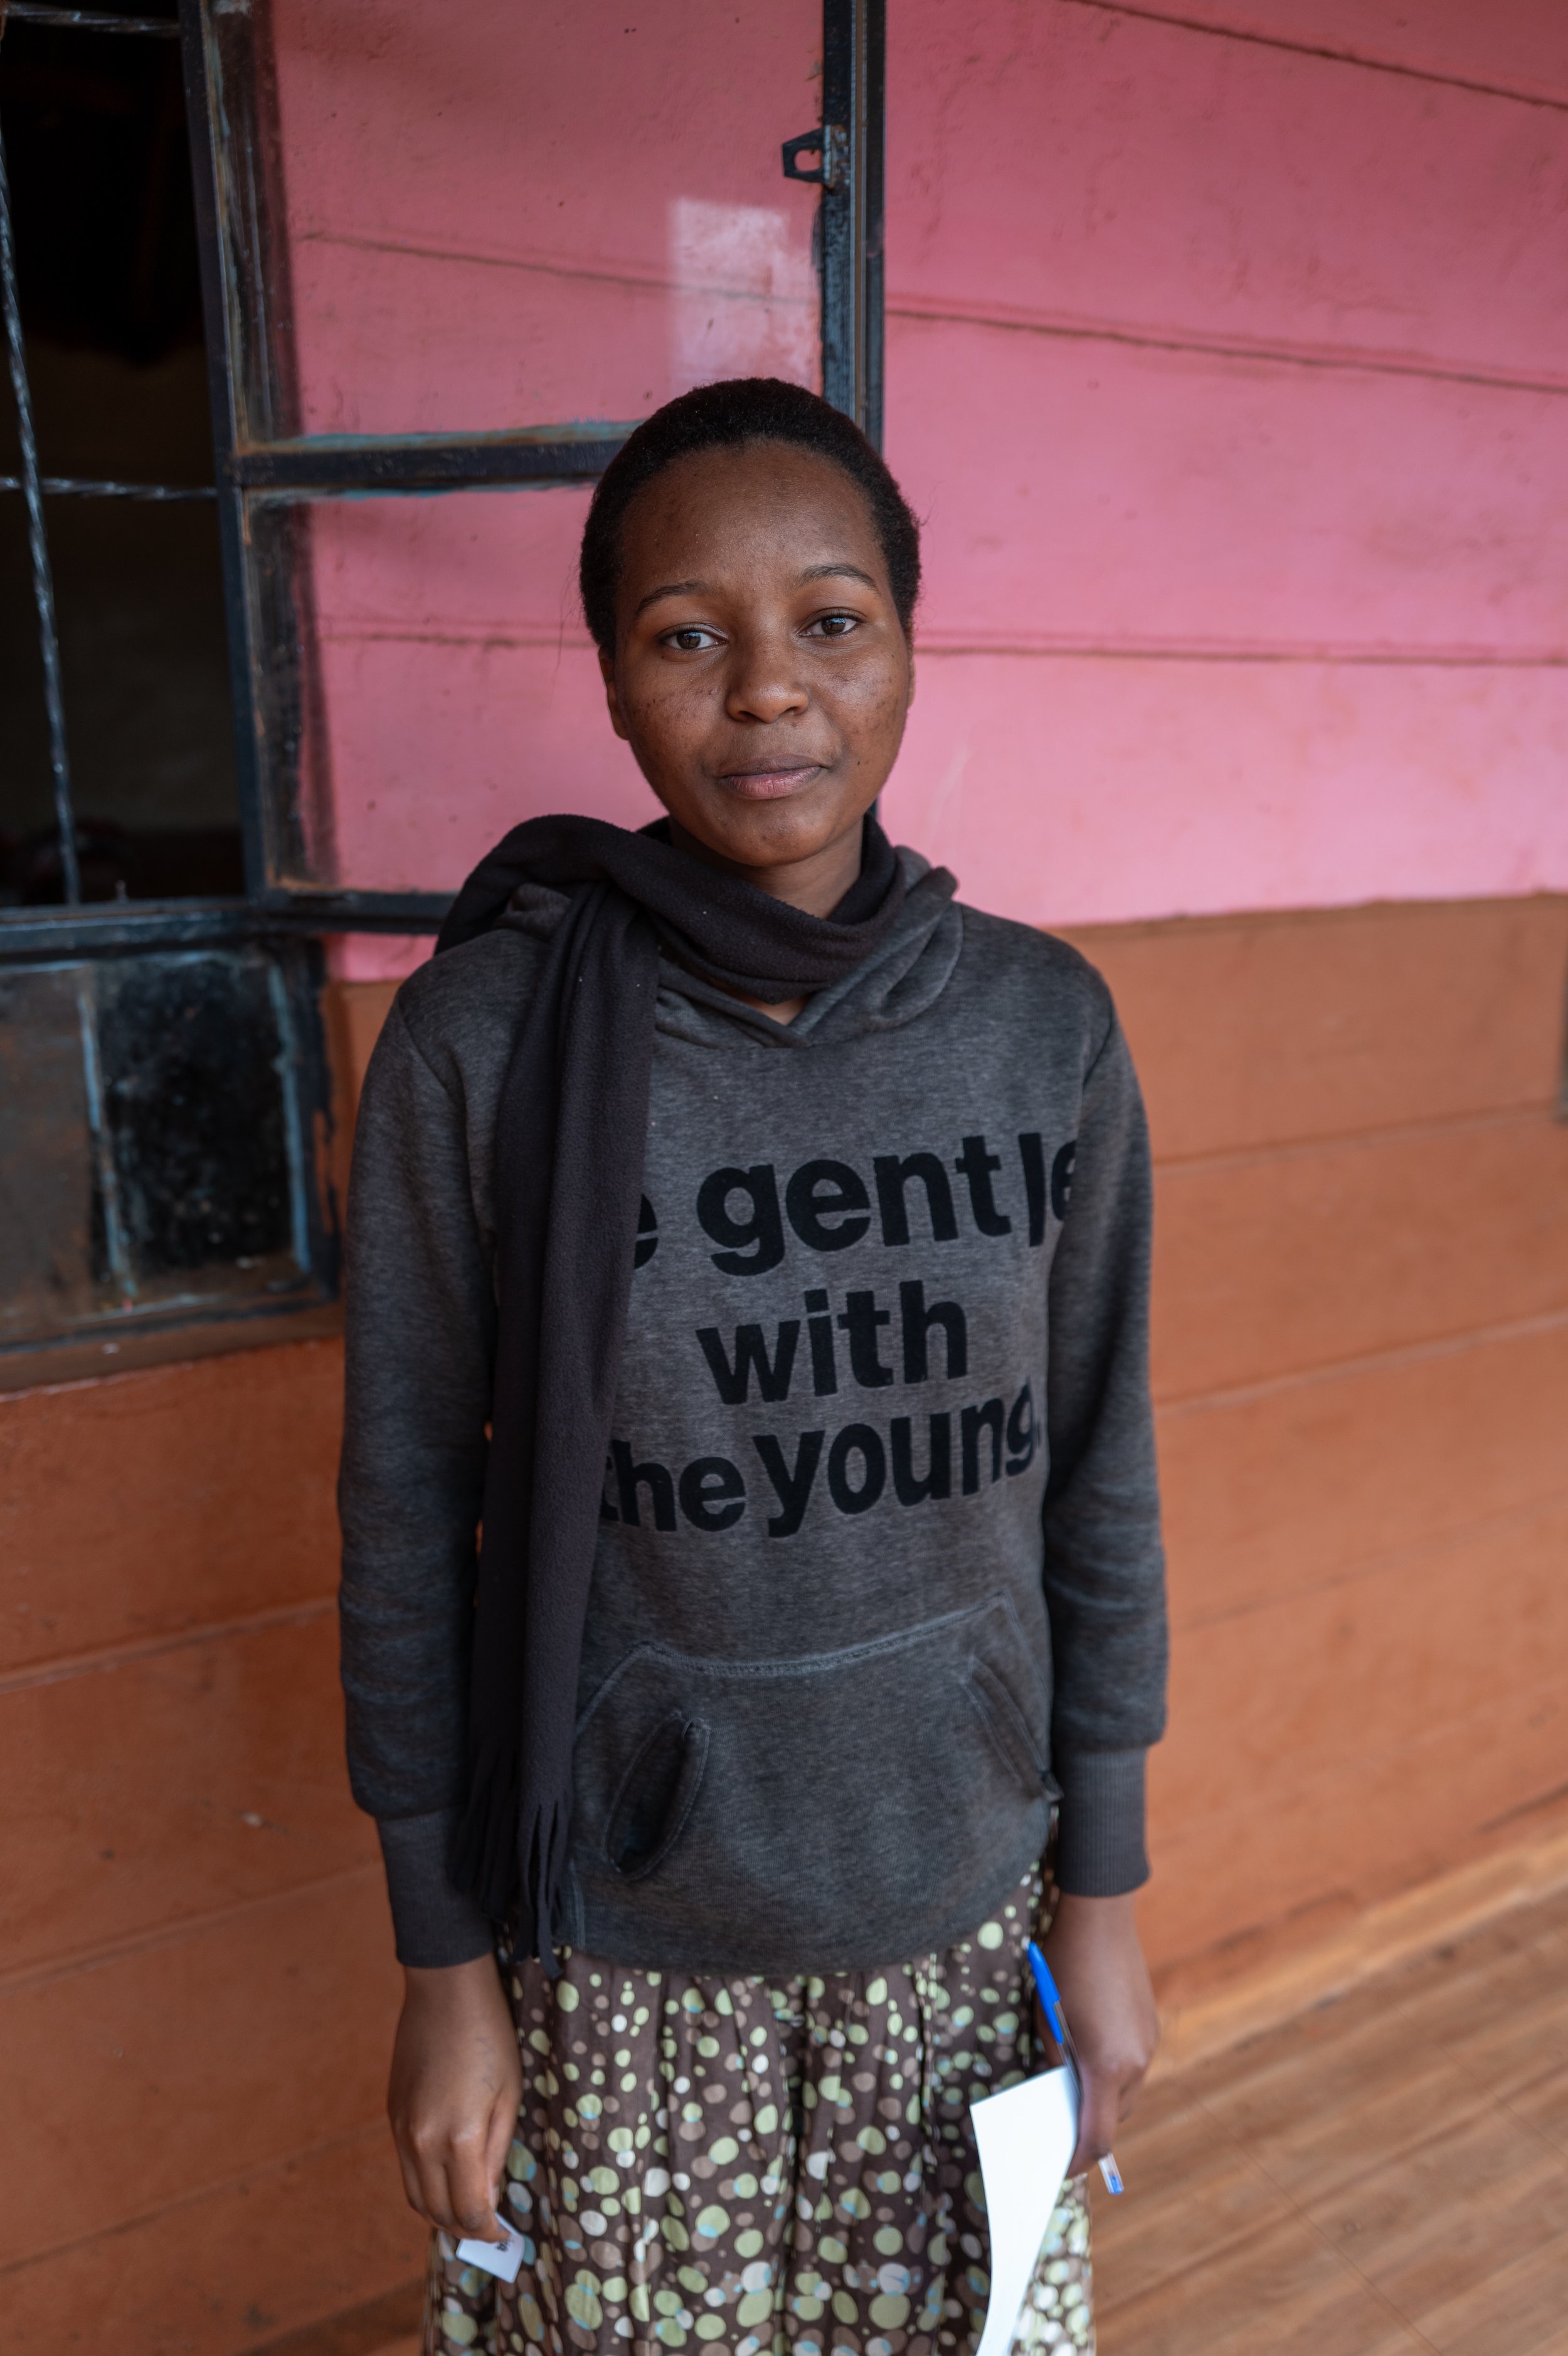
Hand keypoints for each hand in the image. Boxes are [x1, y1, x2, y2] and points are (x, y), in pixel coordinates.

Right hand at [388, 1952, 522, 2239]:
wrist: (445, 1990)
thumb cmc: (489, 2036)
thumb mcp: (509, 2096)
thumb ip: (496, 2154)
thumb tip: (487, 2199)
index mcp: (458, 2138)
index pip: (468, 2210)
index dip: (488, 2231)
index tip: (505, 2233)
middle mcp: (420, 2142)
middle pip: (437, 2211)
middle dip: (464, 2227)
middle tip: (489, 2226)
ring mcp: (400, 2129)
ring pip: (415, 2196)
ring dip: (440, 2211)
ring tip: (467, 2207)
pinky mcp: (392, 2115)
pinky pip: (405, 2168)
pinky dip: (425, 2184)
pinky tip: (447, 2175)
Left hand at [1036, 1891, 1158, 2177]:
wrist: (1101, 1916)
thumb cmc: (1063, 1966)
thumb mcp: (1046, 2020)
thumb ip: (1056, 2064)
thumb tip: (1059, 2092)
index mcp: (1107, 2066)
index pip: (1098, 2134)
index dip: (1079, 2160)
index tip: (1062, 2171)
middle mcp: (1136, 2061)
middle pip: (1117, 2117)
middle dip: (1091, 2130)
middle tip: (1062, 2133)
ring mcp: (1148, 2043)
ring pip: (1128, 2092)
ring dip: (1105, 2101)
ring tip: (1075, 2097)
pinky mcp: (1150, 2025)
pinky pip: (1134, 2066)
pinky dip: (1115, 2075)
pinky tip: (1092, 2060)